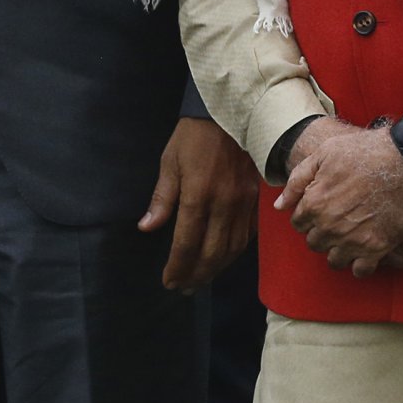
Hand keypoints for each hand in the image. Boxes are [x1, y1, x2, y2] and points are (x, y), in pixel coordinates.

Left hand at [137, 116, 258, 291]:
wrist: (230, 114)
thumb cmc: (192, 137)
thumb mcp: (169, 162)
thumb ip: (161, 198)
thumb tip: (147, 227)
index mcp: (198, 195)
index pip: (186, 243)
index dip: (177, 267)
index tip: (168, 280)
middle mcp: (224, 204)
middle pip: (211, 253)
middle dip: (195, 276)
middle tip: (183, 288)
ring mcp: (243, 203)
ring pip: (232, 249)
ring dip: (215, 270)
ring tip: (200, 280)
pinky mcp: (255, 200)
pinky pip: (247, 236)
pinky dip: (234, 253)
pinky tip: (222, 259)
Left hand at [274, 119, 402, 277]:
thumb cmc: (364, 152)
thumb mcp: (323, 154)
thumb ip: (297, 181)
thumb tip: (279, 205)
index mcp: (314, 204)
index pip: (298, 223)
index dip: (307, 216)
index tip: (319, 210)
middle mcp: (330, 226)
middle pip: (314, 243)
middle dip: (320, 233)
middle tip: (334, 223)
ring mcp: (353, 240)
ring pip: (334, 260)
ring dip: (337, 250)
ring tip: (347, 238)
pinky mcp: (378, 248)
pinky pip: (361, 270)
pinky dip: (359, 265)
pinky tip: (363, 253)